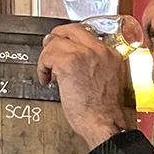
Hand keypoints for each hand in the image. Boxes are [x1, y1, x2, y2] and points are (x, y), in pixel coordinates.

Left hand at [38, 23, 129, 150]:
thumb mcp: (108, 80)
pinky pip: (48, 56)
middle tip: (48, 48)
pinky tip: (46, 78)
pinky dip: (42, 67)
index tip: (63, 45)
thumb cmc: (105, 111)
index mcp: (111, 54)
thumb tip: (75, 60)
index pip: (86, 34)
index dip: (71, 39)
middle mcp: (99, 50)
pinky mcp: (69, 63)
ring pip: (56, 42)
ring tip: (47, 71)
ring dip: (47, 57)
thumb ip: (95, 65)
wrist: (104, 123)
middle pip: (71, 30)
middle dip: (56, 37)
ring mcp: (84, 54)